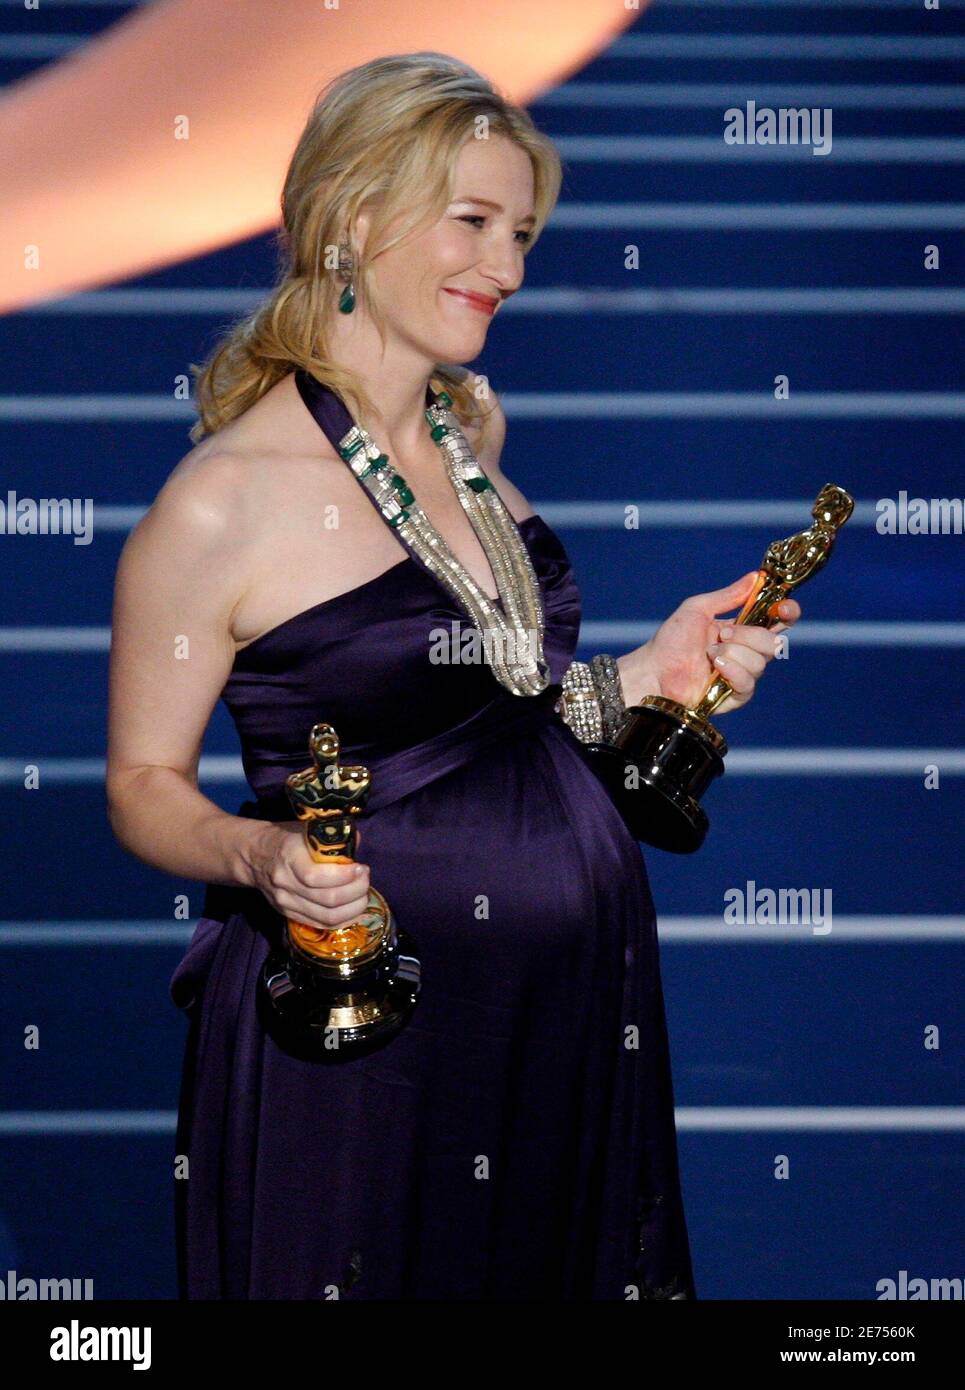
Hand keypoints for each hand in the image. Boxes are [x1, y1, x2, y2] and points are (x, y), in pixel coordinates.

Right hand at [250, 820, 370, 928]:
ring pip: (326, 916)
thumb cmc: (286, 838)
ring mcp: (286, 902)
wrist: (255, 855)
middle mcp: (285, 883)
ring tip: (363, 895)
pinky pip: (320, 924)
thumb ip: (332, 836)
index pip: (317, 876)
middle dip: (356, 891)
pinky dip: (343, 920)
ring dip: (353, 908)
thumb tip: (357, 841)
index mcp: (289, 857)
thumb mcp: (306, 829)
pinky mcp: (289, 914)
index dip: (345, 876)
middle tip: (365, 880)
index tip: (361, 867)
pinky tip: (355, 911)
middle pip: (327, 899)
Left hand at [616, 572, 801, 715]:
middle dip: (749, 635)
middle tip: (722, 635)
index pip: (777, 621)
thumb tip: (756, 576)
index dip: (787, 613)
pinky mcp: (735, 696)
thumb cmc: (671, 640)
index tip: (783, 608)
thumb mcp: (698, 609)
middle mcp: (747, 652)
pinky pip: (748, 683)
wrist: (654, 671)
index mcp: (742, 629)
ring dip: (733, 654)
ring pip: (761, 662)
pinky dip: (733, 671)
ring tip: (709, 654)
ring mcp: (743, 674)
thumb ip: (728, 596)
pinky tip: (716, 668)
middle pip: (774, 642)